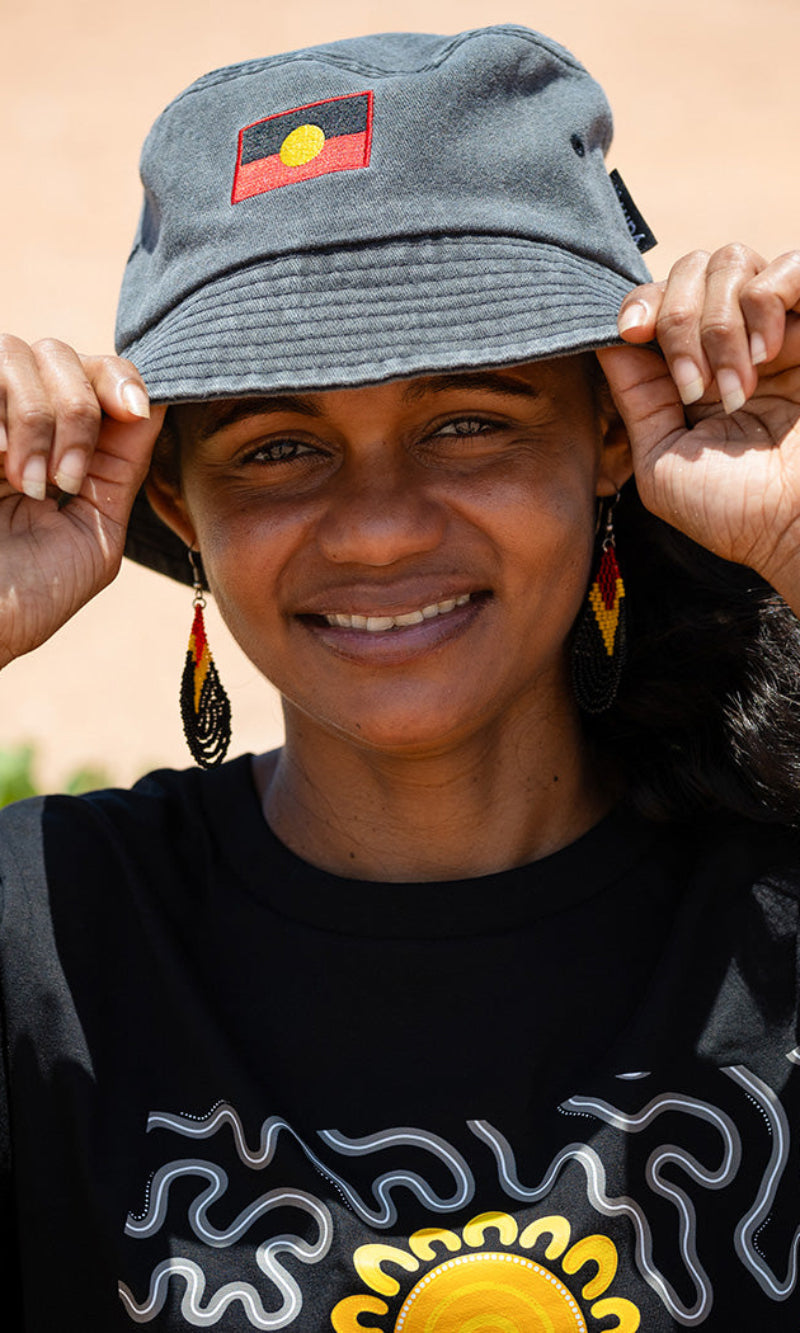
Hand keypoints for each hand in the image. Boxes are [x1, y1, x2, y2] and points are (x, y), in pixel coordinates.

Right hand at [0, 337, 164, 666]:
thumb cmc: (30, 597)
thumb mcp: (95, 532)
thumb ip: (123, 467)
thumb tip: (154, 400)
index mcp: (54, 443)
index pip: (91, 372)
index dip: (116, 378)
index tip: (131, 411)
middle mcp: (11, 420)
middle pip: (56, 353)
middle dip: (78, 410)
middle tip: (65, 481)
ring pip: (14, 353)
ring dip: (38, 418)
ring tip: (28, 485)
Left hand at [597, 246, 799, 606]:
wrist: (798, 530)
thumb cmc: (735, 513)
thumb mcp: (661, 462)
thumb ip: (635, 400)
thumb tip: (605, 340)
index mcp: (691, 371)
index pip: (656, 300)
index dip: (639, 305)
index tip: (633, 332)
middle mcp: (732, 343)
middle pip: (688, 270)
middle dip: (678, 322)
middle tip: (695, 388)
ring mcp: (776, 329)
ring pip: (730, 263)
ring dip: (719, 324)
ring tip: (737, 387)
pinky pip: (789, 264)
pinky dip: (766, 300)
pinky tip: (766, 354)